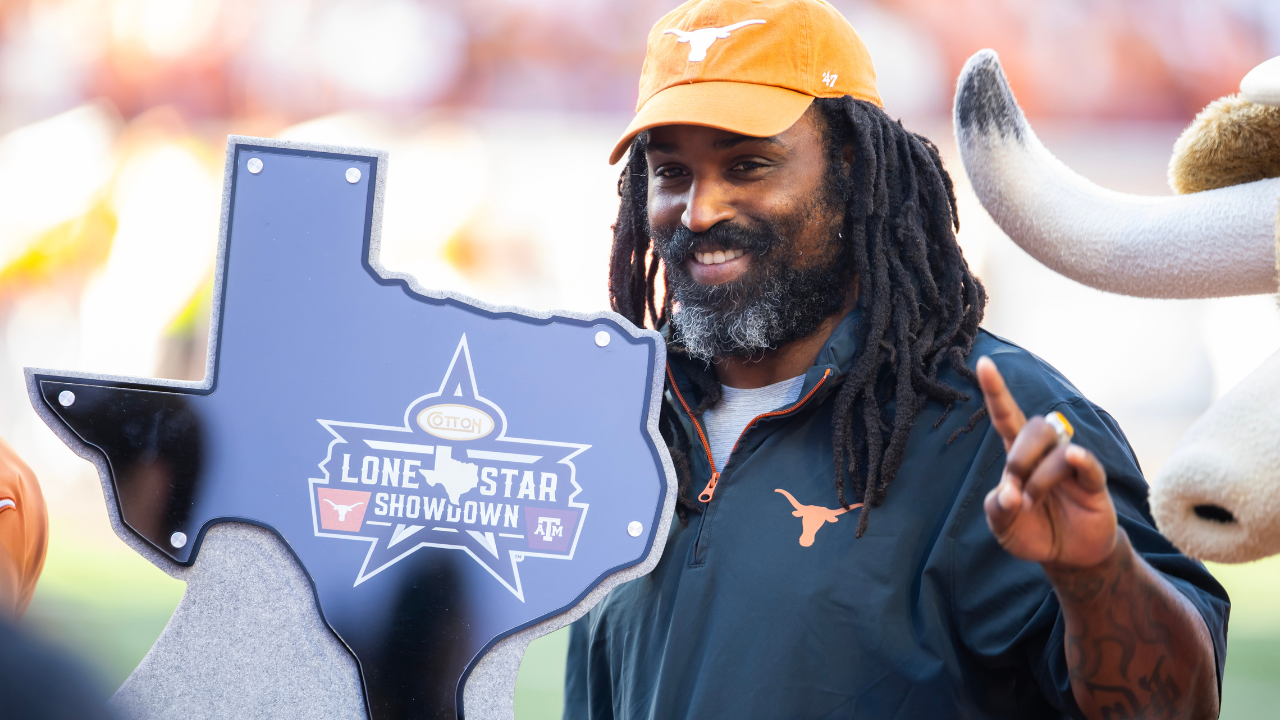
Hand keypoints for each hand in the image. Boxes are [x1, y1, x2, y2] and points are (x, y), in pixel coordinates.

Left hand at [976, 357, 1117, 567]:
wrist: (1068, 557)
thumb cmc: (1032, 531)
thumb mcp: (1003, 525)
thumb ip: (998, 509)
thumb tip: (1009, 494)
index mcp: (1018, 456)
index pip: (1006, 415)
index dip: (996, 390)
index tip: (983, 363)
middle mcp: (1045, 453)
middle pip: (1033, 428)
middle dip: (1018, 460)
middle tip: (1015, 494)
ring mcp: (1071, 465)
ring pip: (1057, 447)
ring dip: (1039, 477)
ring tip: (1033, 503)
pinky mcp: (1093, 482)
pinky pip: (1087, 462)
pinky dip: (1080, 460)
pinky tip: (1074, 459)